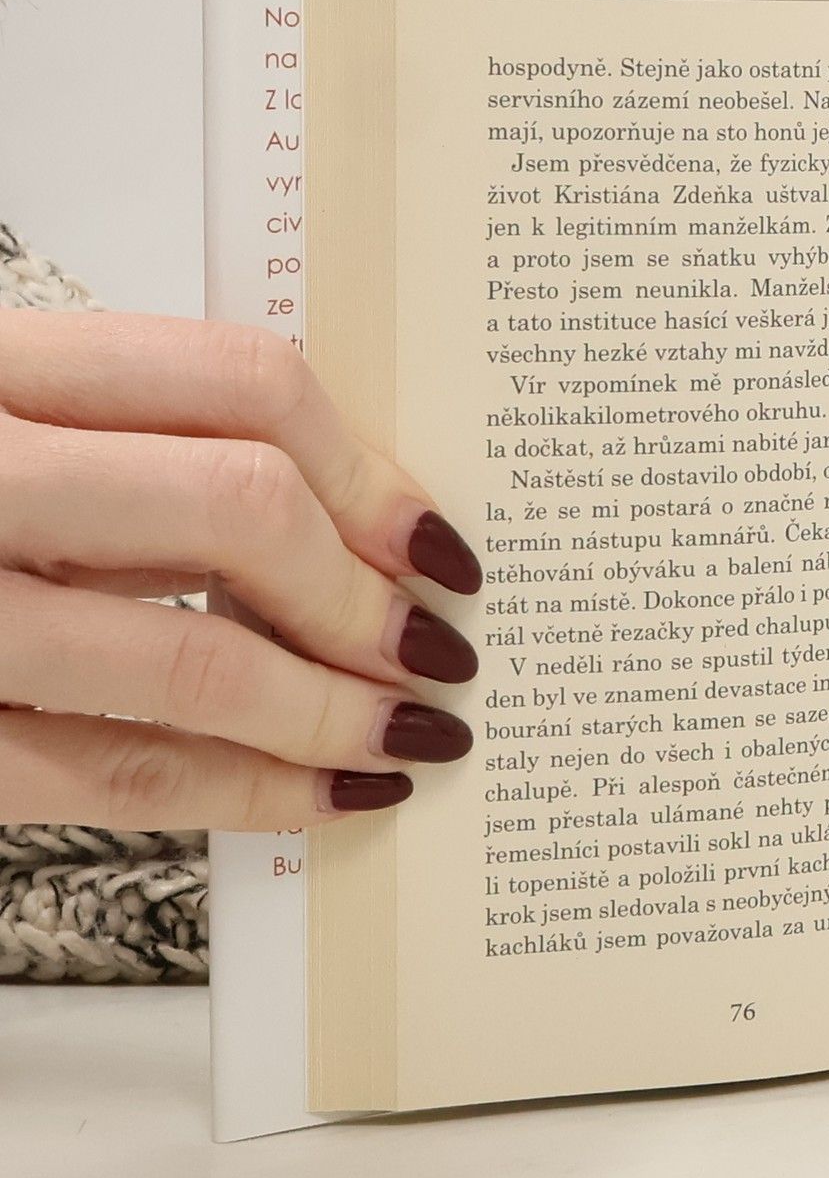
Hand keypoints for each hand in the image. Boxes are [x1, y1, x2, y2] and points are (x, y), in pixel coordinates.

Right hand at [0, 313, 481, 832]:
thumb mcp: (8, 419)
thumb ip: (130, 442)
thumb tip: (345, 512)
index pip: (237, 381)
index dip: (369, 469)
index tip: (436, 538)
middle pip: (237, 509)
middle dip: (363, 596)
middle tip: (434, 648)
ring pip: (189, 662)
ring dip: (332, 709)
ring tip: (406, 735)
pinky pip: (113, 773)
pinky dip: (248, 793)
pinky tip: (325, 796)